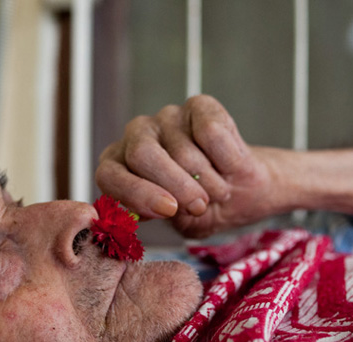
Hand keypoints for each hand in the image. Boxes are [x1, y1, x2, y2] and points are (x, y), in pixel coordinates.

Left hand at [95, 95, 280, 238]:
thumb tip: (145, 210)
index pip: (108, 175)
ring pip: (183, 151)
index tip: (168, 210)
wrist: (243, 191)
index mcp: (119, 166)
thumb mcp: (178, 223)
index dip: (136, 193)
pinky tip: (229, 167)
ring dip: (209, 182)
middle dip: (176, 187)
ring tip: (218, 191)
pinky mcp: (197, 106)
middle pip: (142, 155)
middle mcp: (137, 136)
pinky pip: (211, 132)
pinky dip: (227, 159)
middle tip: (199, 206)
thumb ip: (159, 215)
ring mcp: (166, 118)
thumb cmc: (202, 206)